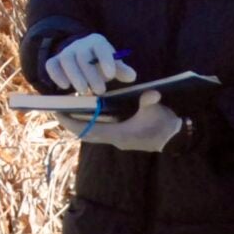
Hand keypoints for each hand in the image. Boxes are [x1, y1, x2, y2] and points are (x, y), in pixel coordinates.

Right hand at [44, 33, 134, 93]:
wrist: (81, 60)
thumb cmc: (100, 64)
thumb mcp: (113, 65)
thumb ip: (121, 71)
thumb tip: (131, 76)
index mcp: (97, 42)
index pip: (100, 47)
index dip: (105, 60)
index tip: (111, 75)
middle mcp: (80, 45)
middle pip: (82, 56)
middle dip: (91, 74)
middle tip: (100, 91)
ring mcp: (66, 52)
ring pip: (66, 60)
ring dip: (75, 76)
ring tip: (84, 91)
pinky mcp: (54, 62)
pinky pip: (51, 65)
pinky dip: (56, 76)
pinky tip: (65, 87)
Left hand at [60, 92, 183, 152]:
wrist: (175, 138)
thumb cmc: (165, 125)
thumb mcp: (157, 110)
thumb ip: (150, 102)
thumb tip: (149, 94)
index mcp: (119, 134)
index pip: (88, 130)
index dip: (71, 122)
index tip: (57, 111)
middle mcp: (115, 139)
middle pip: (85, 134)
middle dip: (70, 122)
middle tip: (57, 109)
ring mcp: (117, 139)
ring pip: (91, 133)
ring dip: (79, 123)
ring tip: (68, 109)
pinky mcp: (121, 137)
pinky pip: (99, 131)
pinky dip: (90, 122)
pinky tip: (87, 111)